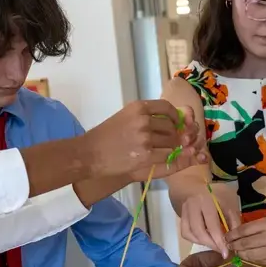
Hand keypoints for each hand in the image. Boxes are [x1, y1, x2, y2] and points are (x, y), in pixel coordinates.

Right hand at [83, 100, 203, 180]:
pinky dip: (167, 158)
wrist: (90, 153)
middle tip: (167, 142)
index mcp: (138, 107)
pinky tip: (159, 159)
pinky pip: (167, 155)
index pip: (166, 107)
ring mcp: (145, 137)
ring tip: (159, 151)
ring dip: (170, 148)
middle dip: (172, 135)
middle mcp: (143, 120)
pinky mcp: (146, 155)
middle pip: (171, 126)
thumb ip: (144, 116)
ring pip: (171, 141)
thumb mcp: (124, 117)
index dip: (174, 116)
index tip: (175, 123)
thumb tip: (169, 121)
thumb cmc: (105, 136)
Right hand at [178, 183, 238, 255]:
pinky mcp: (180, 217)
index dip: (219, 241)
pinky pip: (185, 233)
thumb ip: (233, 222)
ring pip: (189, 233)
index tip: (226, 253)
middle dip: (210, 244)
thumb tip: (234, 242)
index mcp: (206, 200)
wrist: (197, 186)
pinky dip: (195, 240)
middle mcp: (192, 205)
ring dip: (202, 243)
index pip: (212, 224)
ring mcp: (184, 211)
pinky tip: (205, 240)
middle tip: (220, 251)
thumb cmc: (217, 196)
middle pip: (198, 231)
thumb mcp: (229, 205)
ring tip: (214, 245)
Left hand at [226, 217, 265, 266]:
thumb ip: (261, 226)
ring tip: (236, 252)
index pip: (245, 230)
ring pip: (250, 255)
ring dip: (241, 254)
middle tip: (227, 246)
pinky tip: (248, 257)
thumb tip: (241, 232)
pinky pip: (259, 261)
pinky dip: (251, 259)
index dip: (232, 234)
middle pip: (245, 243)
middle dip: (234, 245)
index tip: (226, 236)